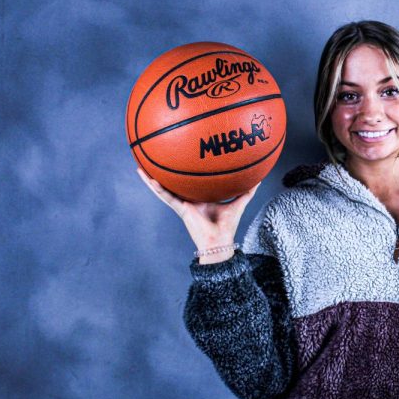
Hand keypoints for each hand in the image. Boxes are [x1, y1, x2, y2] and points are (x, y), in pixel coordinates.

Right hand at [136, 168, 261, 263]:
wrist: (220, 241)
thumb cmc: (227, 226)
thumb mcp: (238, 203)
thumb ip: (247, 191)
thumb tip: (258, 178)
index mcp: (199, 198)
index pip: (189, 183)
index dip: (183, 172)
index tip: (179, 158)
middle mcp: (188, 200)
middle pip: (172, 183)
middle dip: (161, 172)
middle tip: (152, 157)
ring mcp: (181, 204)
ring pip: (162, 189)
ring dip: (150, 179)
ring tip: (140, 167)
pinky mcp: (180, 209)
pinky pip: (166, 197)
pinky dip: (157, 188)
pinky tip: (149, 178)